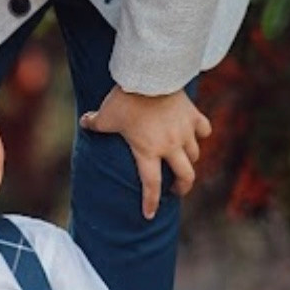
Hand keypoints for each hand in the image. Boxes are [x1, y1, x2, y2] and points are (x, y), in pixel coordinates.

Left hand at [79, 86, 211, 218]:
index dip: (150, 202)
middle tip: (177, 189)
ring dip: (189, 160)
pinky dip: (201, 133)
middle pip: (185, 176)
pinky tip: (195, 133)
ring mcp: (184, 131)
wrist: (150, 74)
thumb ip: (95, 123)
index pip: (151, 185)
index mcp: (148, 151)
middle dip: (183, 187)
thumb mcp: (106, 114)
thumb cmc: (125, 98)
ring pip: (195, 154)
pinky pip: (204, 130)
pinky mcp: (193, 115)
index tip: (149, 214)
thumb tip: (84, 123)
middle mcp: (170, 145)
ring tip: (182, 160)